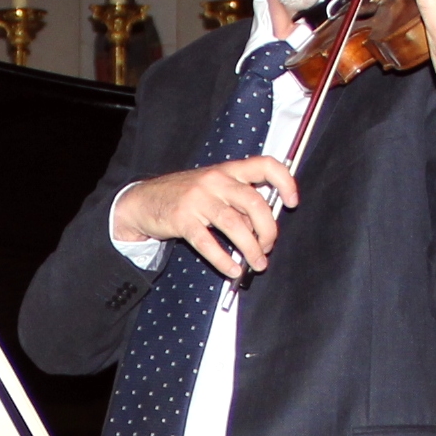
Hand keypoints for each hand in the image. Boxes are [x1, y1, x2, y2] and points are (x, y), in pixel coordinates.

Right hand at [112, 156, 299, 278]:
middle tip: (268, 246)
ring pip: (235, 225)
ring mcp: (198, 199)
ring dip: (250, 248)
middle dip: (268, 229)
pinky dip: (222, 259)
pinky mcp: (182, 219)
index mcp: (228, 170)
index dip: (284, 181)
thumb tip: (263, 227)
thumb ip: (238, 199)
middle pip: (254, 202)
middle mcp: (216, 181)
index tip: (292, 202)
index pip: (264, 165)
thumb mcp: (213, 187)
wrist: (144, 200)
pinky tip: (231, 269)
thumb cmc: (184, 195)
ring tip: (256, 263)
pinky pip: (207, 242)